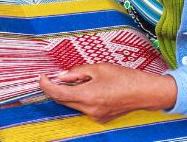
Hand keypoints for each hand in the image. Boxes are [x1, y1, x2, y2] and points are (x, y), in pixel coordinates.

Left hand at [38, 64, 177, 123]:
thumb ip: (77, 72)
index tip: (41, 77)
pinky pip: (84, 108)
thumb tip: (62, 76)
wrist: (145, 92)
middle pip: (64, 100)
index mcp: (88, 96)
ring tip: (80, 80)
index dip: (46, 85)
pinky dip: (81, 98)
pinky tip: (90, 88)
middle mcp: (90, 109)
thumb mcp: (98, 68)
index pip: (58, 93)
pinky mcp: (101, 118)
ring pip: (74, 104)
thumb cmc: (124, 77)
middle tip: (57, 76)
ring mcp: (95, 116)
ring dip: (71, 93)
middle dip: (58, 88)